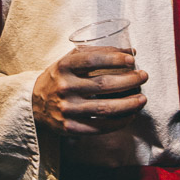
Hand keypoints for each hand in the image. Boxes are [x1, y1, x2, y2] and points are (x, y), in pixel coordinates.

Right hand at [32, 47, 147, 135]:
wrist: (35, 104)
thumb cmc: (60, 77)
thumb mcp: (69, 60)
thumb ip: (95, 54)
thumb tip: (130, 52)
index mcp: (63, 66)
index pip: (91, 60)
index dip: (113, 58)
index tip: (132, 60)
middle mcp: (64, 87)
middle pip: (102, 84)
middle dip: (128, 80)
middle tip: (144, 77)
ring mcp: (67, 109)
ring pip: (104, 108)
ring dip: (128, 104)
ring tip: (142, 99)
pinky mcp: (70, 127)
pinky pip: (100, 127)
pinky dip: (118, 122)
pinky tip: (130, 116)